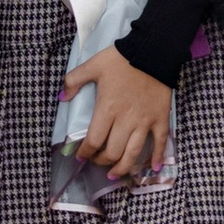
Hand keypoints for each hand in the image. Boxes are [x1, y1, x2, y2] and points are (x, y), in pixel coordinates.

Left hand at [60, 46, 172, 177]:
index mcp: (107, 109)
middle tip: (97, 161)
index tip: (80, 156)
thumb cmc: (122, 59)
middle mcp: (126, 120)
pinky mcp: (160, 119)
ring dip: (123, 167)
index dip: (85, 153)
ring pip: (133, 153)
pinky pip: (161, 142)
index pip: (93, 141)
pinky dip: (157, 157)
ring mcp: (145, 121)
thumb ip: (74, 80)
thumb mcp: (93, 65)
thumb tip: (62, 97)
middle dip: (102, 161)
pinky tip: (152, 168)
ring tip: (115, 174)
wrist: (153, 50)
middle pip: (112, 152)